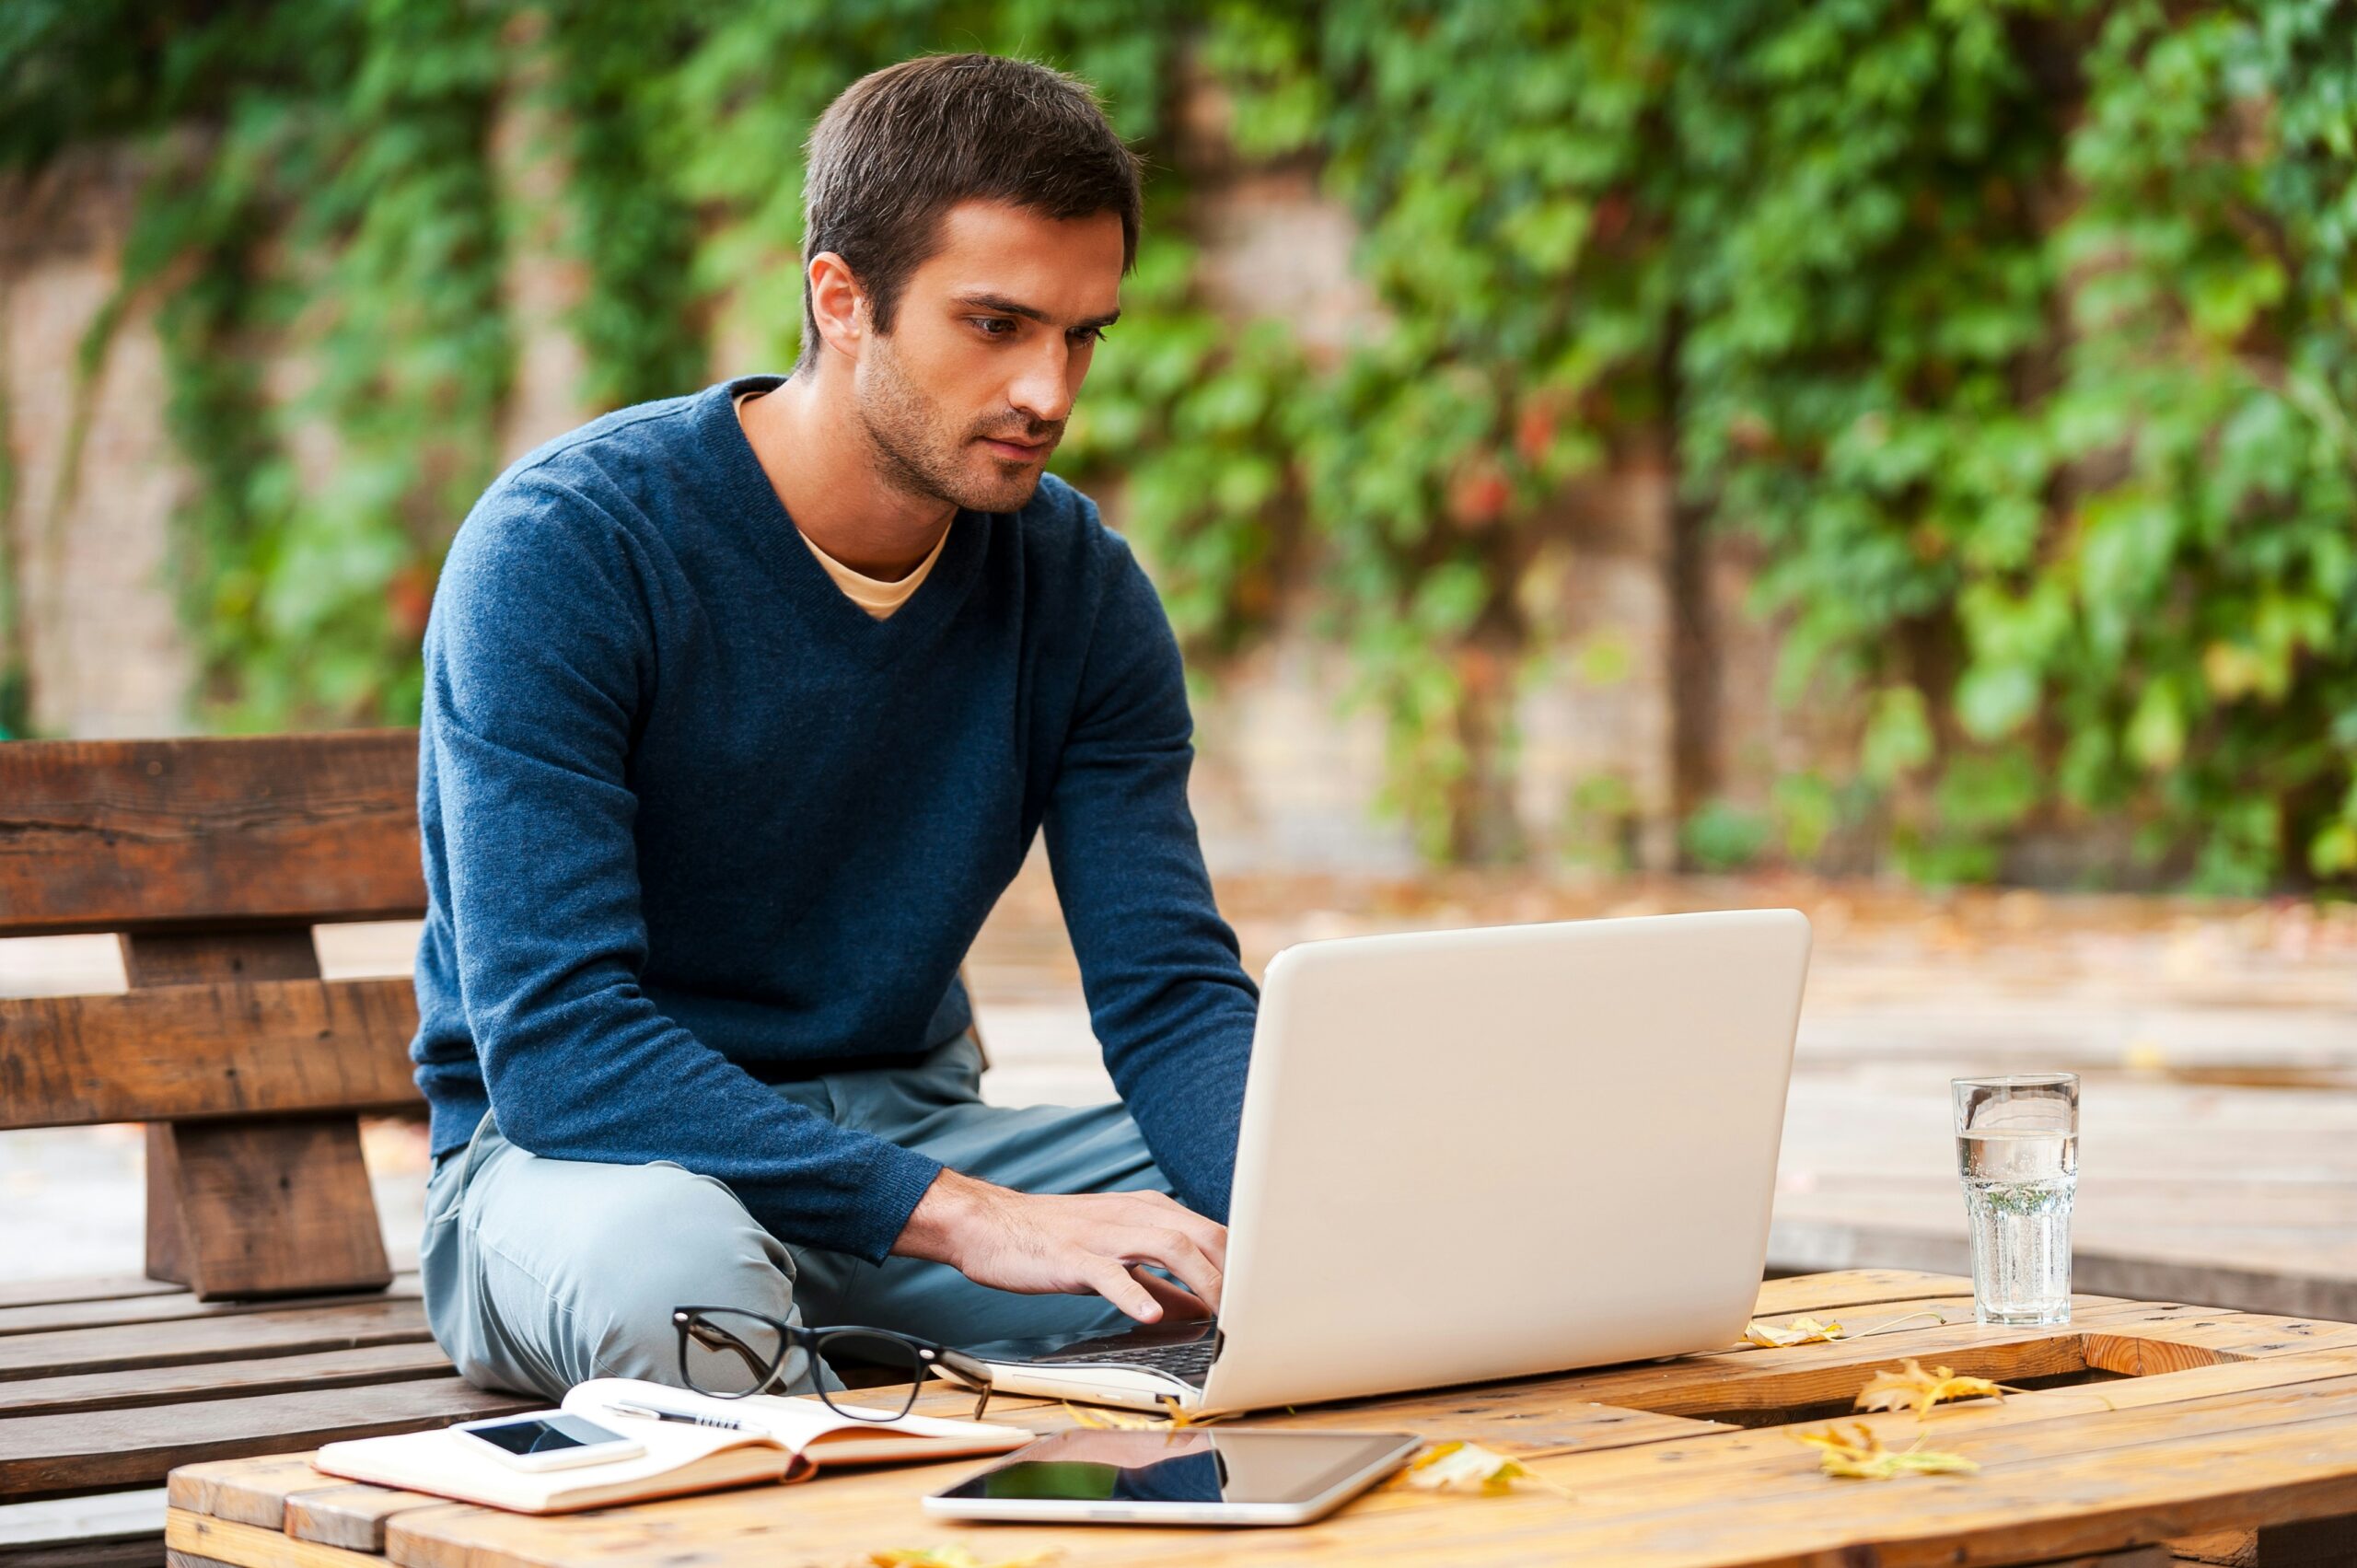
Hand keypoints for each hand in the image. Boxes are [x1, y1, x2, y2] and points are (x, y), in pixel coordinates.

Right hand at [892, 1169, 1225, 1324]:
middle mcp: (1132, 1215)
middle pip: (1200, 1235)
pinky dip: (1134, 1292)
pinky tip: (1151, 1315)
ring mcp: (1103, 1233)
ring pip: (1166, 1246)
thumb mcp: (1116, 1260)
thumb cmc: (1054, 1243)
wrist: (991, 1227)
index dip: (1243, 1263)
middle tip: (1257, 1311)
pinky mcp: (1072, 1256)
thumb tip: (1202, 1310)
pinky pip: (1109, 1272)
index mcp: (1147, 1212)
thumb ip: (1161, 1283)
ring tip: (1222, 1315)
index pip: (1211, 1232)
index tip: (1268, 1295)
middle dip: (1235, 1271)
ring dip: (1201, 1281)